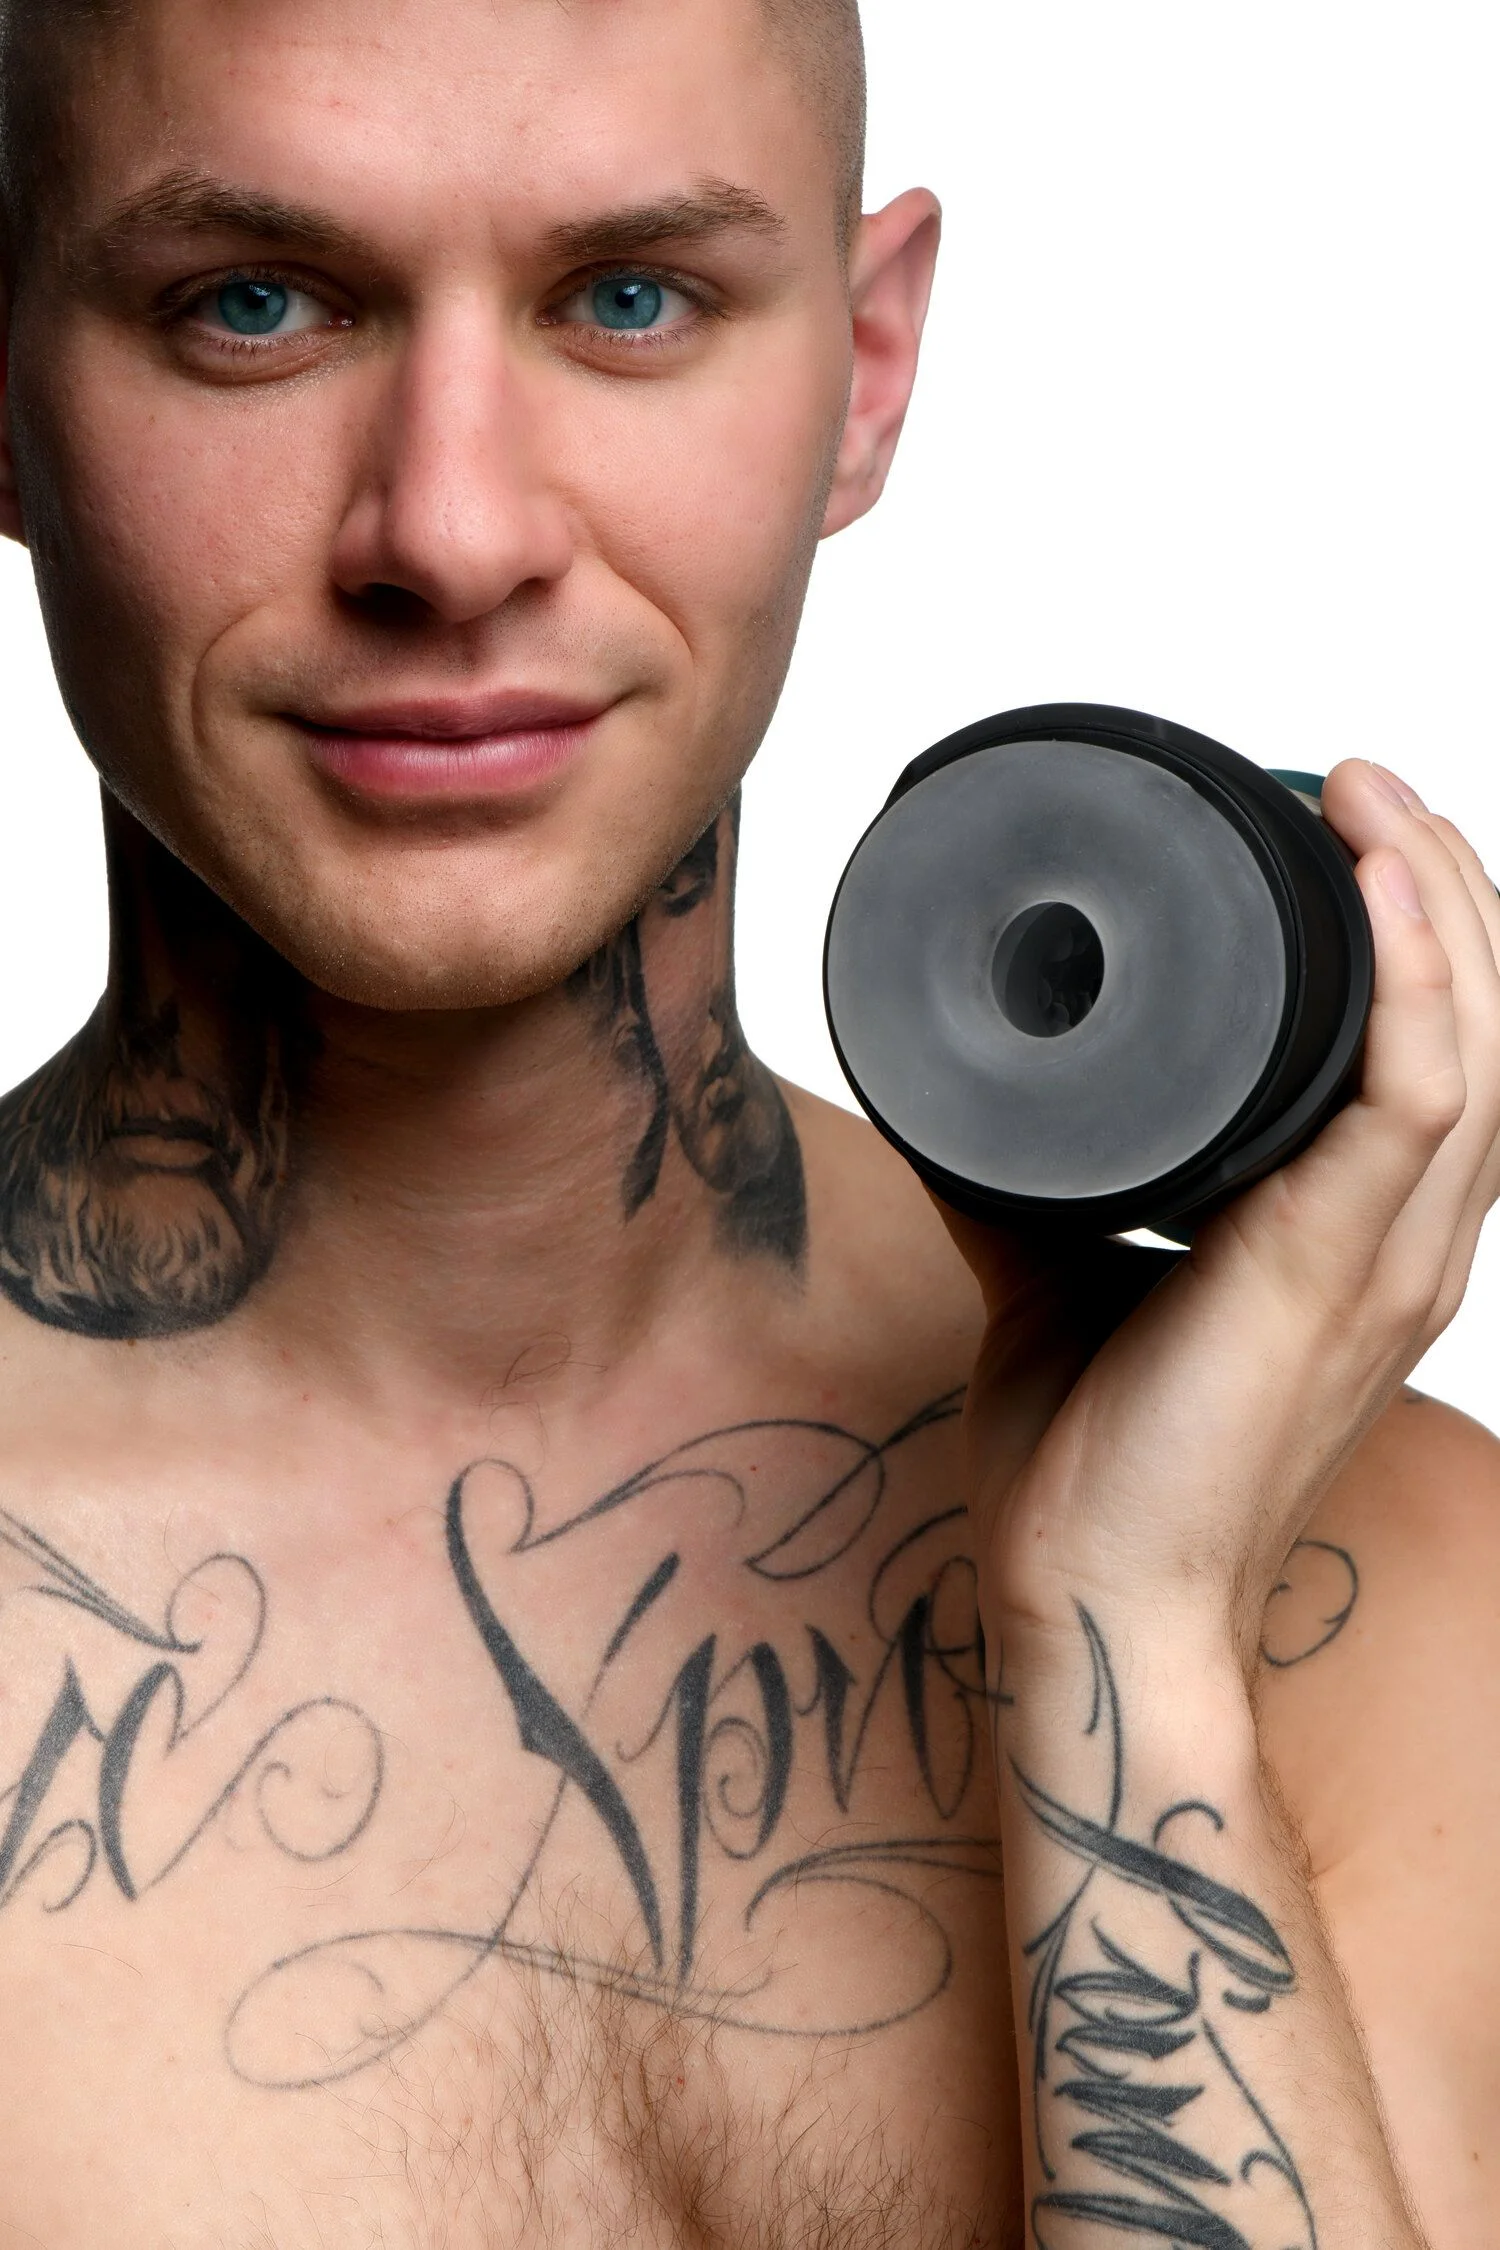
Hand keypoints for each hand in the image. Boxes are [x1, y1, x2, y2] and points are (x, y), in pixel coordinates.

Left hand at [942, 758, 1499, 1668]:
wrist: (1094, 1595)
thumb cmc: (1101, 1457)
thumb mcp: (1066, 1269)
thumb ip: (1046, 1176)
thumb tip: (973, 1085)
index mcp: (1368, 1237)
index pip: (1455, 1053)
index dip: (1429, 936)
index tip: (1346, 836)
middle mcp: (1410, 1242)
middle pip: (1496, 1019)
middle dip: (1445, 883)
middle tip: (1359, 788)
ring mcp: (1391, 1261)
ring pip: (1485, 1038)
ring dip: (1441, 900)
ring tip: (1368, 800)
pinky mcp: (1339, 1275)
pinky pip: (1423, 1099)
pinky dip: (1416, 982)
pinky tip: (1381, 889)